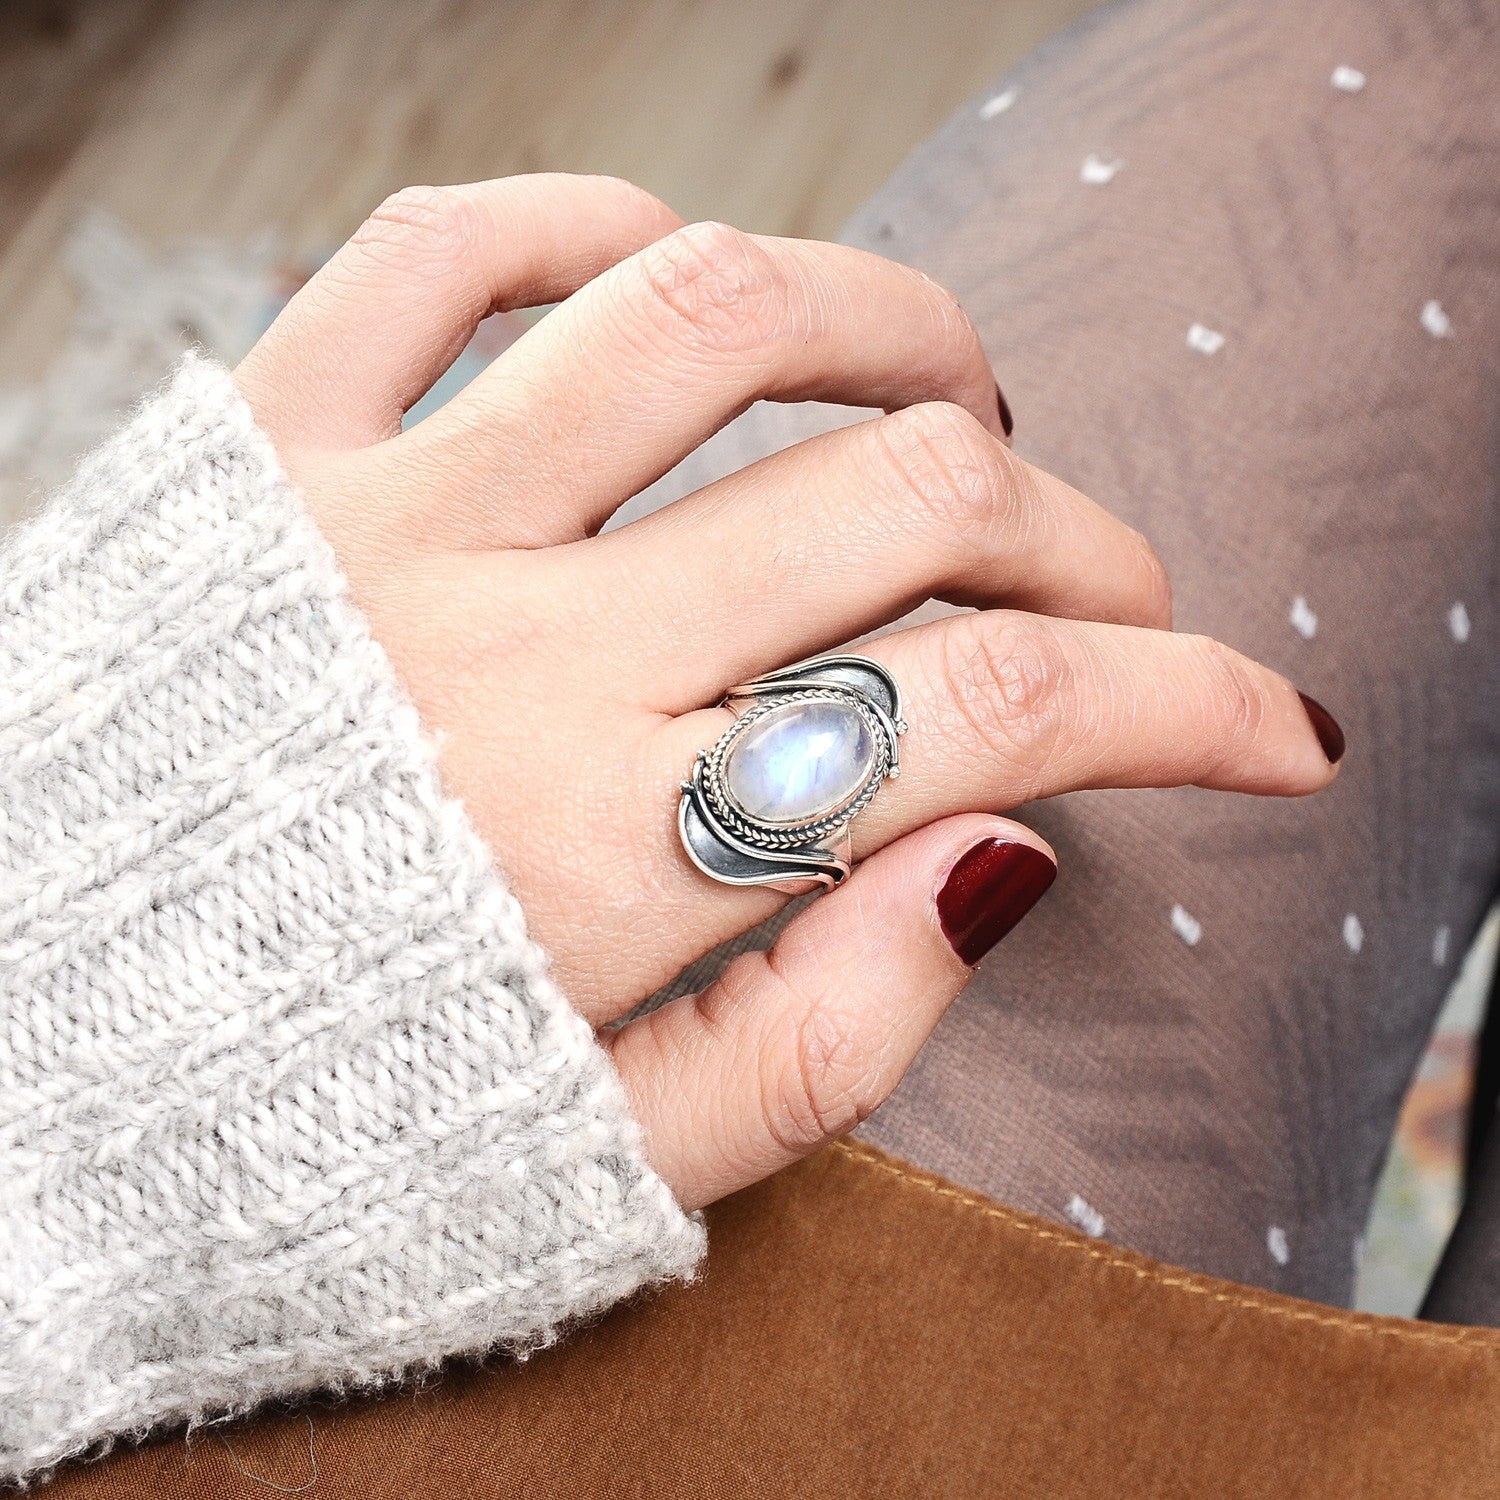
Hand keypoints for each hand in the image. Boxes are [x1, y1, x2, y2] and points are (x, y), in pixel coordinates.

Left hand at [234, 174, 1339, 1210]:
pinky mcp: (256, 452)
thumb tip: (1006, 858)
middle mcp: (516, 652)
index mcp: (613, 854)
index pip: (993, 720)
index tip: (1270, 728)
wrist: (2, 1100)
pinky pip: (448, 245)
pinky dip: (600, 223)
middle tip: (1111, 583)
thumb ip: (825, 1040)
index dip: (1185, 710)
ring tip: (957, 392)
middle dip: (1080, 538)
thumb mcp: (599, 1172)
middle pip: (904, 499)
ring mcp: (380, 523)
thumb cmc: (304, 1138)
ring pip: (711, 310)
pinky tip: (681, 275)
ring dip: (895, 324)